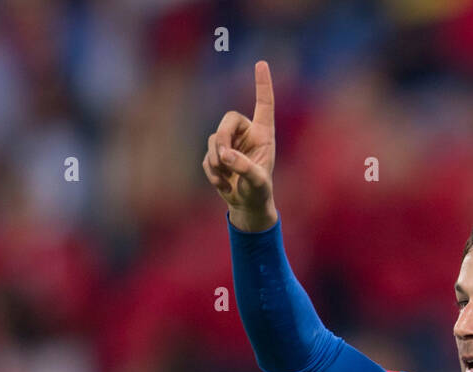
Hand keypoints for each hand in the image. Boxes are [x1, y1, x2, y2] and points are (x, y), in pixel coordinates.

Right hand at [203, 60, 277, 231]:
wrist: (247, 206)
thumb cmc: (259, 192)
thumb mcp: (258, 183)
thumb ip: (245, 168)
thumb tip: (226, 156)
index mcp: (263, 134)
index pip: (264, 104)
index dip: (262, 85)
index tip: (261, 63)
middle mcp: (247, 134)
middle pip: (229, 119)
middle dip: (223, 137)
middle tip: (223, 157)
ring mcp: (230, 144)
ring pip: (214, 139)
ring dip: (216, 159)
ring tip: (225, 178)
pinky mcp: (216, 156)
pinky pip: (208, 157)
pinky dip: (212, 171)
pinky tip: (223, 184)